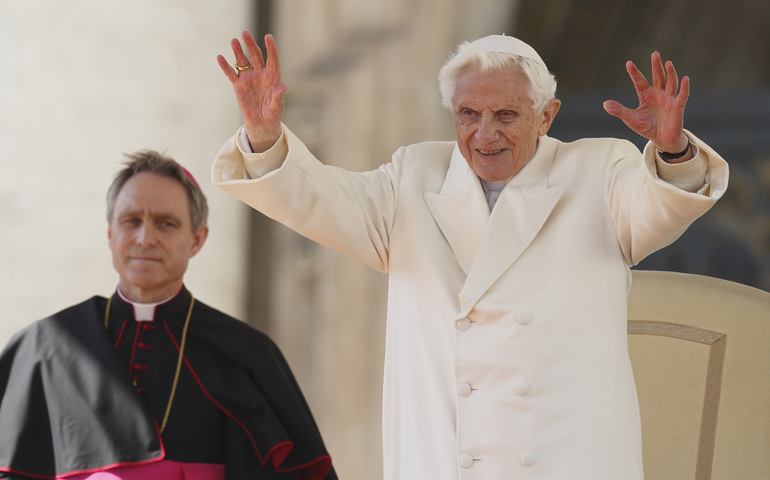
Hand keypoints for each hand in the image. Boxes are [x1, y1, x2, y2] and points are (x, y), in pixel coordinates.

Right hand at [217, 32, 286, 152]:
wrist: (262, 123)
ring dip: (238, 51)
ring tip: (234, 41)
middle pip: (256, 56)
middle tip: (245, 33)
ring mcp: (249, 78)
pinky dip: (225, 66)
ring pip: (243, 62)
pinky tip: (220, 57)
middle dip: (251, 45)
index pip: (272, 59)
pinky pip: (231, 74)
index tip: (268, 37)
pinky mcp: (239, 85)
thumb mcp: (277, 107)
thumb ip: (279, 96)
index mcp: (273, 76)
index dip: (271, 48)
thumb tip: (283, 87)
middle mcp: (261, 74)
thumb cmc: (273, 114)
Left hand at [603, 52, 689, 154]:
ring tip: (668, 63)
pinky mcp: (677, 107)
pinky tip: (686, 79)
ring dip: (670, 73)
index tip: (628, 63)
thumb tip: (604, 104)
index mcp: (646, 95)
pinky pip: (682, 96)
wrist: (661, 139)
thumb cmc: (647, 127)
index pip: (639, 81)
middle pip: (658, 77)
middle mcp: (658, 94)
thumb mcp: (631, 119)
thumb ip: (619, 111)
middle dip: (656, 66)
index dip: (634, 73)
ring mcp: (669, 99)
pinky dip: (684, 88)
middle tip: (654, 54)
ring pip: (670, 83)